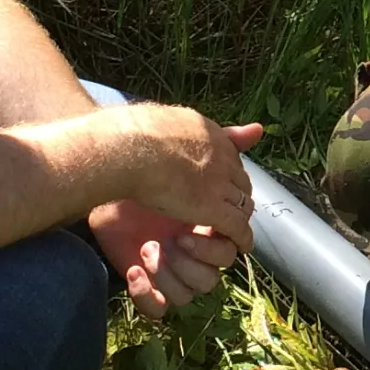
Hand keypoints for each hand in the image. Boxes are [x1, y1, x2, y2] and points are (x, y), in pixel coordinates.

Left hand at [88, 197, 242, 316]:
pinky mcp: (149, 289)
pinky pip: (158, 310)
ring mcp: (172, 277)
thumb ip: (216, 194)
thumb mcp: (185, 185)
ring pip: (186, 296)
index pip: (228, 256)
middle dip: (187, 264)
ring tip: (146, 249)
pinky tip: (133, 271)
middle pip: (210, 281)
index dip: (210, 251)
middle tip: (167, 241)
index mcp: (210, 237)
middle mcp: (195, 260)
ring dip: (165, 275)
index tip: (184, 233)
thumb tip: (246, 179)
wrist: (110, 197)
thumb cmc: (146, 186)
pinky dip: (145, 293)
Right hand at [96, 105, 260, 246]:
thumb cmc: (130, 135)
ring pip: (243, 205)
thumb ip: (179, 126)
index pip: (231, 158)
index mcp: (210, 136)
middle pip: (241, 182)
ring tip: (232, 231)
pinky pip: (236, 227)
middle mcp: (222, 157)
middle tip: (227, 211)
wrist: (126, 148)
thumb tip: (170, 132)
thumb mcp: (160, 123)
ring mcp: (219, 183)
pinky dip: (241, 238)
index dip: (226, 175)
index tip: (218, 186)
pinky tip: (241, 245)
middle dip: (235, 197)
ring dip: (237, 218)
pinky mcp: (212, 208)